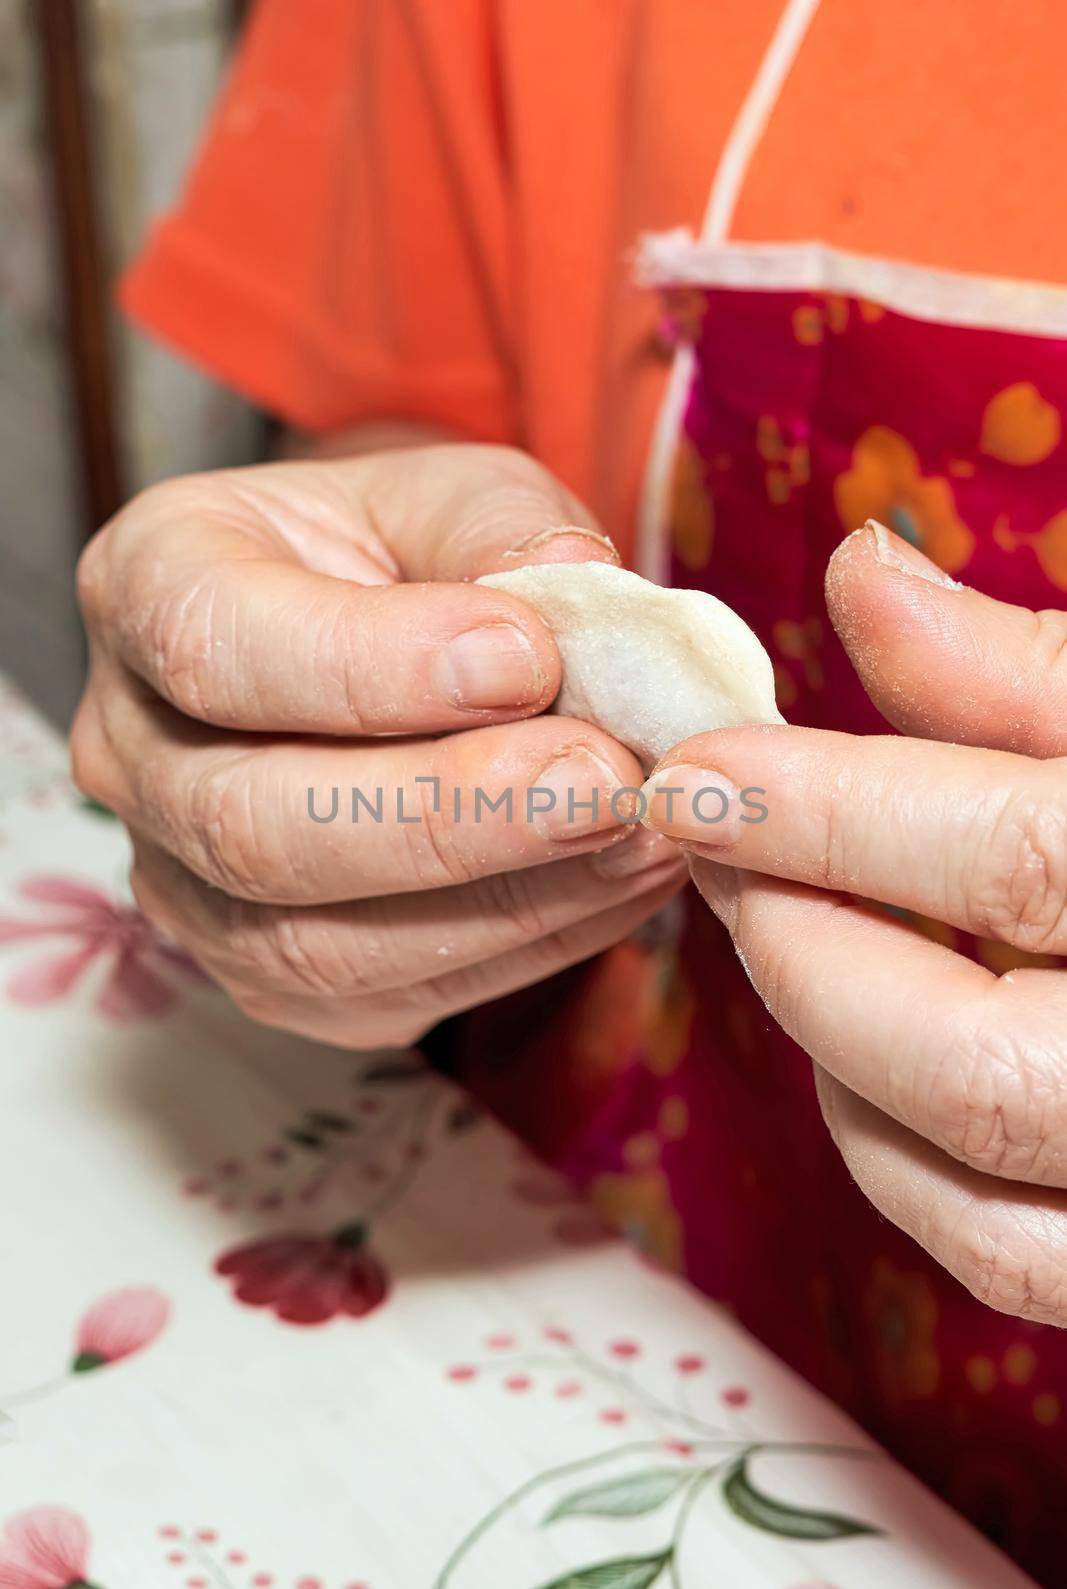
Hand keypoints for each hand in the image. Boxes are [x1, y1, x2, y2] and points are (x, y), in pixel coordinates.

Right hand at [73, 445, 683, 1046]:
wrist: (385, 645)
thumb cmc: (403, 555)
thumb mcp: (448, 495)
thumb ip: (498, 530)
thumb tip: (573, 594)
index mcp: (149, 590)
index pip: (216, 647)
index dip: (372, 666)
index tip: (528, 655)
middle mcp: (131, 752)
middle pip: (251, 824)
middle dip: (445, 814)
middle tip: (602, 777)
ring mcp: (186, 884)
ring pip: (315, 944)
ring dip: (502, 899)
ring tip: (639, 832)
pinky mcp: (268, 976)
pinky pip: (387, 996)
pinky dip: (523, 948)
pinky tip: (617, 882)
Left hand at [642, 522, 1066, 1324]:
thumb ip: (1024, 670)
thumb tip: (862, 573)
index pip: (1015, 855)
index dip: (829, 808)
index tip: (699, 764)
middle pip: (968, 1061)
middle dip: (799, 946)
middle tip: (717, 848)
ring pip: (969, 1182)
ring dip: (829, 1053)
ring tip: (785, 929)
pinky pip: (1001, 1253)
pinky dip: (893, 1156)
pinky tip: (863, 1053)